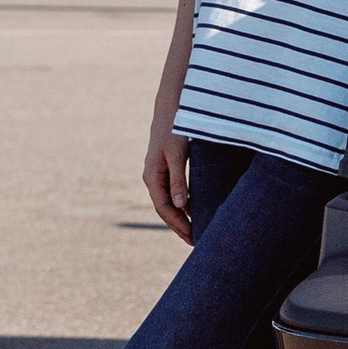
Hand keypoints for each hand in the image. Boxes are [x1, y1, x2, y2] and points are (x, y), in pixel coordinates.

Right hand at [143, 114, 192, 240]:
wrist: (170, 107)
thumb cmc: (174, 128)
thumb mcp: (178, 154)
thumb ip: (178, 179)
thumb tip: (182, 206)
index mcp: (152, 176)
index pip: (164, 208)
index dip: (178, 224)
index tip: (193, 237)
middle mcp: (153, 177)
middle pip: (165, 209)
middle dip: (179, 226)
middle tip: (196, 241)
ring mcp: (159, 173)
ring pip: (168, 201)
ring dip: (180, 216)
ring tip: (195, 230)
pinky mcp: (167, 167)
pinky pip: (173, 191)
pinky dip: (182, 203)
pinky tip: (193, 209)